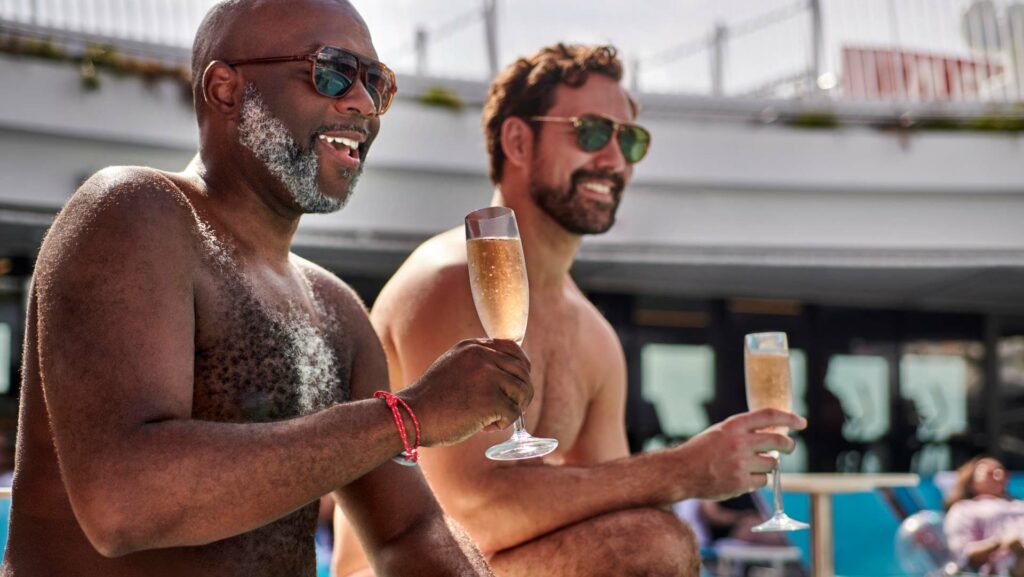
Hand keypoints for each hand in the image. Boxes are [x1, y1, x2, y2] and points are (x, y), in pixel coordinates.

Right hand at [399, 338, 532, 446]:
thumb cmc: (430, 401)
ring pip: (523, 392)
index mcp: (473, 346)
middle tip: (508, 410)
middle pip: (523, 372)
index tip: (516, 386)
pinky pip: (514, 413)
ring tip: (491, 420)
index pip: (514, 350)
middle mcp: (483, 355)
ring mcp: (488, 375)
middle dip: (521, 394)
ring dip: (512, 409)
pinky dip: (503, 424)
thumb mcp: (452, 368)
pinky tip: (484, 427)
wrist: (410, 416)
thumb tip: (508, 375)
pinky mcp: (491, 399)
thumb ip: (476, 364)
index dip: (521, 370)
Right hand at [665, 409, 806, 501]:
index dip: (789, 418)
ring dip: (767, 466)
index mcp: (734, 425)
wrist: (681, 471)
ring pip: (772, 464)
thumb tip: (773, 433)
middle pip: (779, 442)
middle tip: (789, 447)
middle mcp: (739, 442)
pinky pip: (763, 481)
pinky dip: (757, 480)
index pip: (769, 416)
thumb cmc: (701, 450)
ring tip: (749, 466)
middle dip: (788, 446)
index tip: (801, 422)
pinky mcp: (741, 482)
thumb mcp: (721, 431)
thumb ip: (744, 431)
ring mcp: (741, 464)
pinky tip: (741, 478)